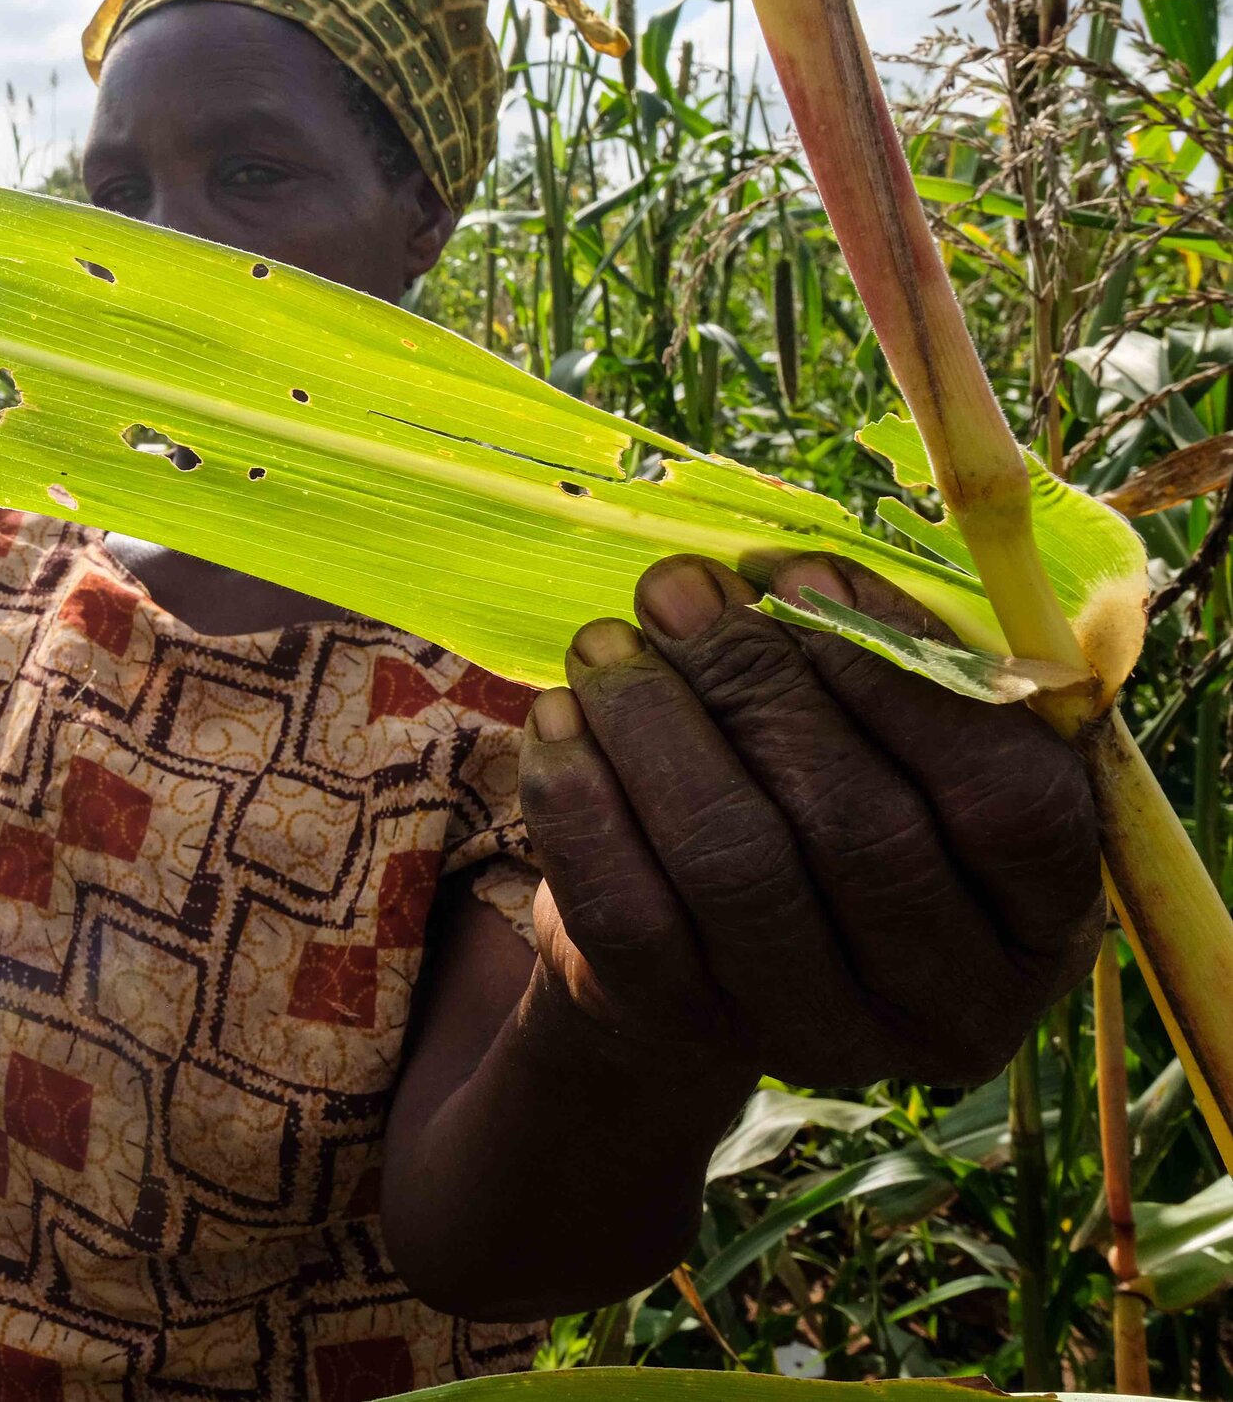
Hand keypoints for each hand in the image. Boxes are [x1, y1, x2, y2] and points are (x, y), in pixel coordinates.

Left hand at [519, 553, 1103, 1087]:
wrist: (697, 974)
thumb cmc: (824, 822)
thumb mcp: (896, 759)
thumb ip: (887, 677)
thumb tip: (797, 578)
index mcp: (1044, 928)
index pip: (1007, 798)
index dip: (901, 671)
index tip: (802, 571)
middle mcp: (949, 1004)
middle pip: (859, 825)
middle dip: (756, 681)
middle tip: (679, 589)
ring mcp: (816, 1032)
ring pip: (734, 863)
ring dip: (658, 726)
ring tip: (607, 642)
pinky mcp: (686, 1029)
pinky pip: (627, 907)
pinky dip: (583, 797)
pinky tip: (560, 718)